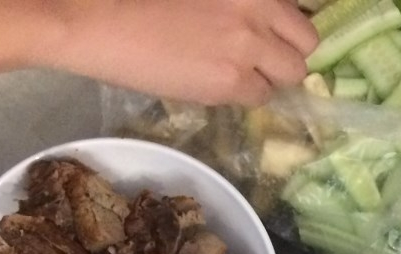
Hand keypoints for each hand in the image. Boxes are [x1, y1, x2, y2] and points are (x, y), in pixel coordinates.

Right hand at [43, 0, 317, 105]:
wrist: (94, 19)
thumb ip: (238, 1)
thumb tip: (259, 22)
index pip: (297, 9)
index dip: (284, 23)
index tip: (269, 31)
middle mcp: (258, 8)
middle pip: (306, 42)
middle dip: (287, 50)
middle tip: (260, 54)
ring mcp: (247, 46)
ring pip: (289, 75)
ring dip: (269, 74)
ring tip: (236, 69)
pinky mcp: (230, 81)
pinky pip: (259, 97)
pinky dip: (244, 93)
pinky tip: (215, 80)